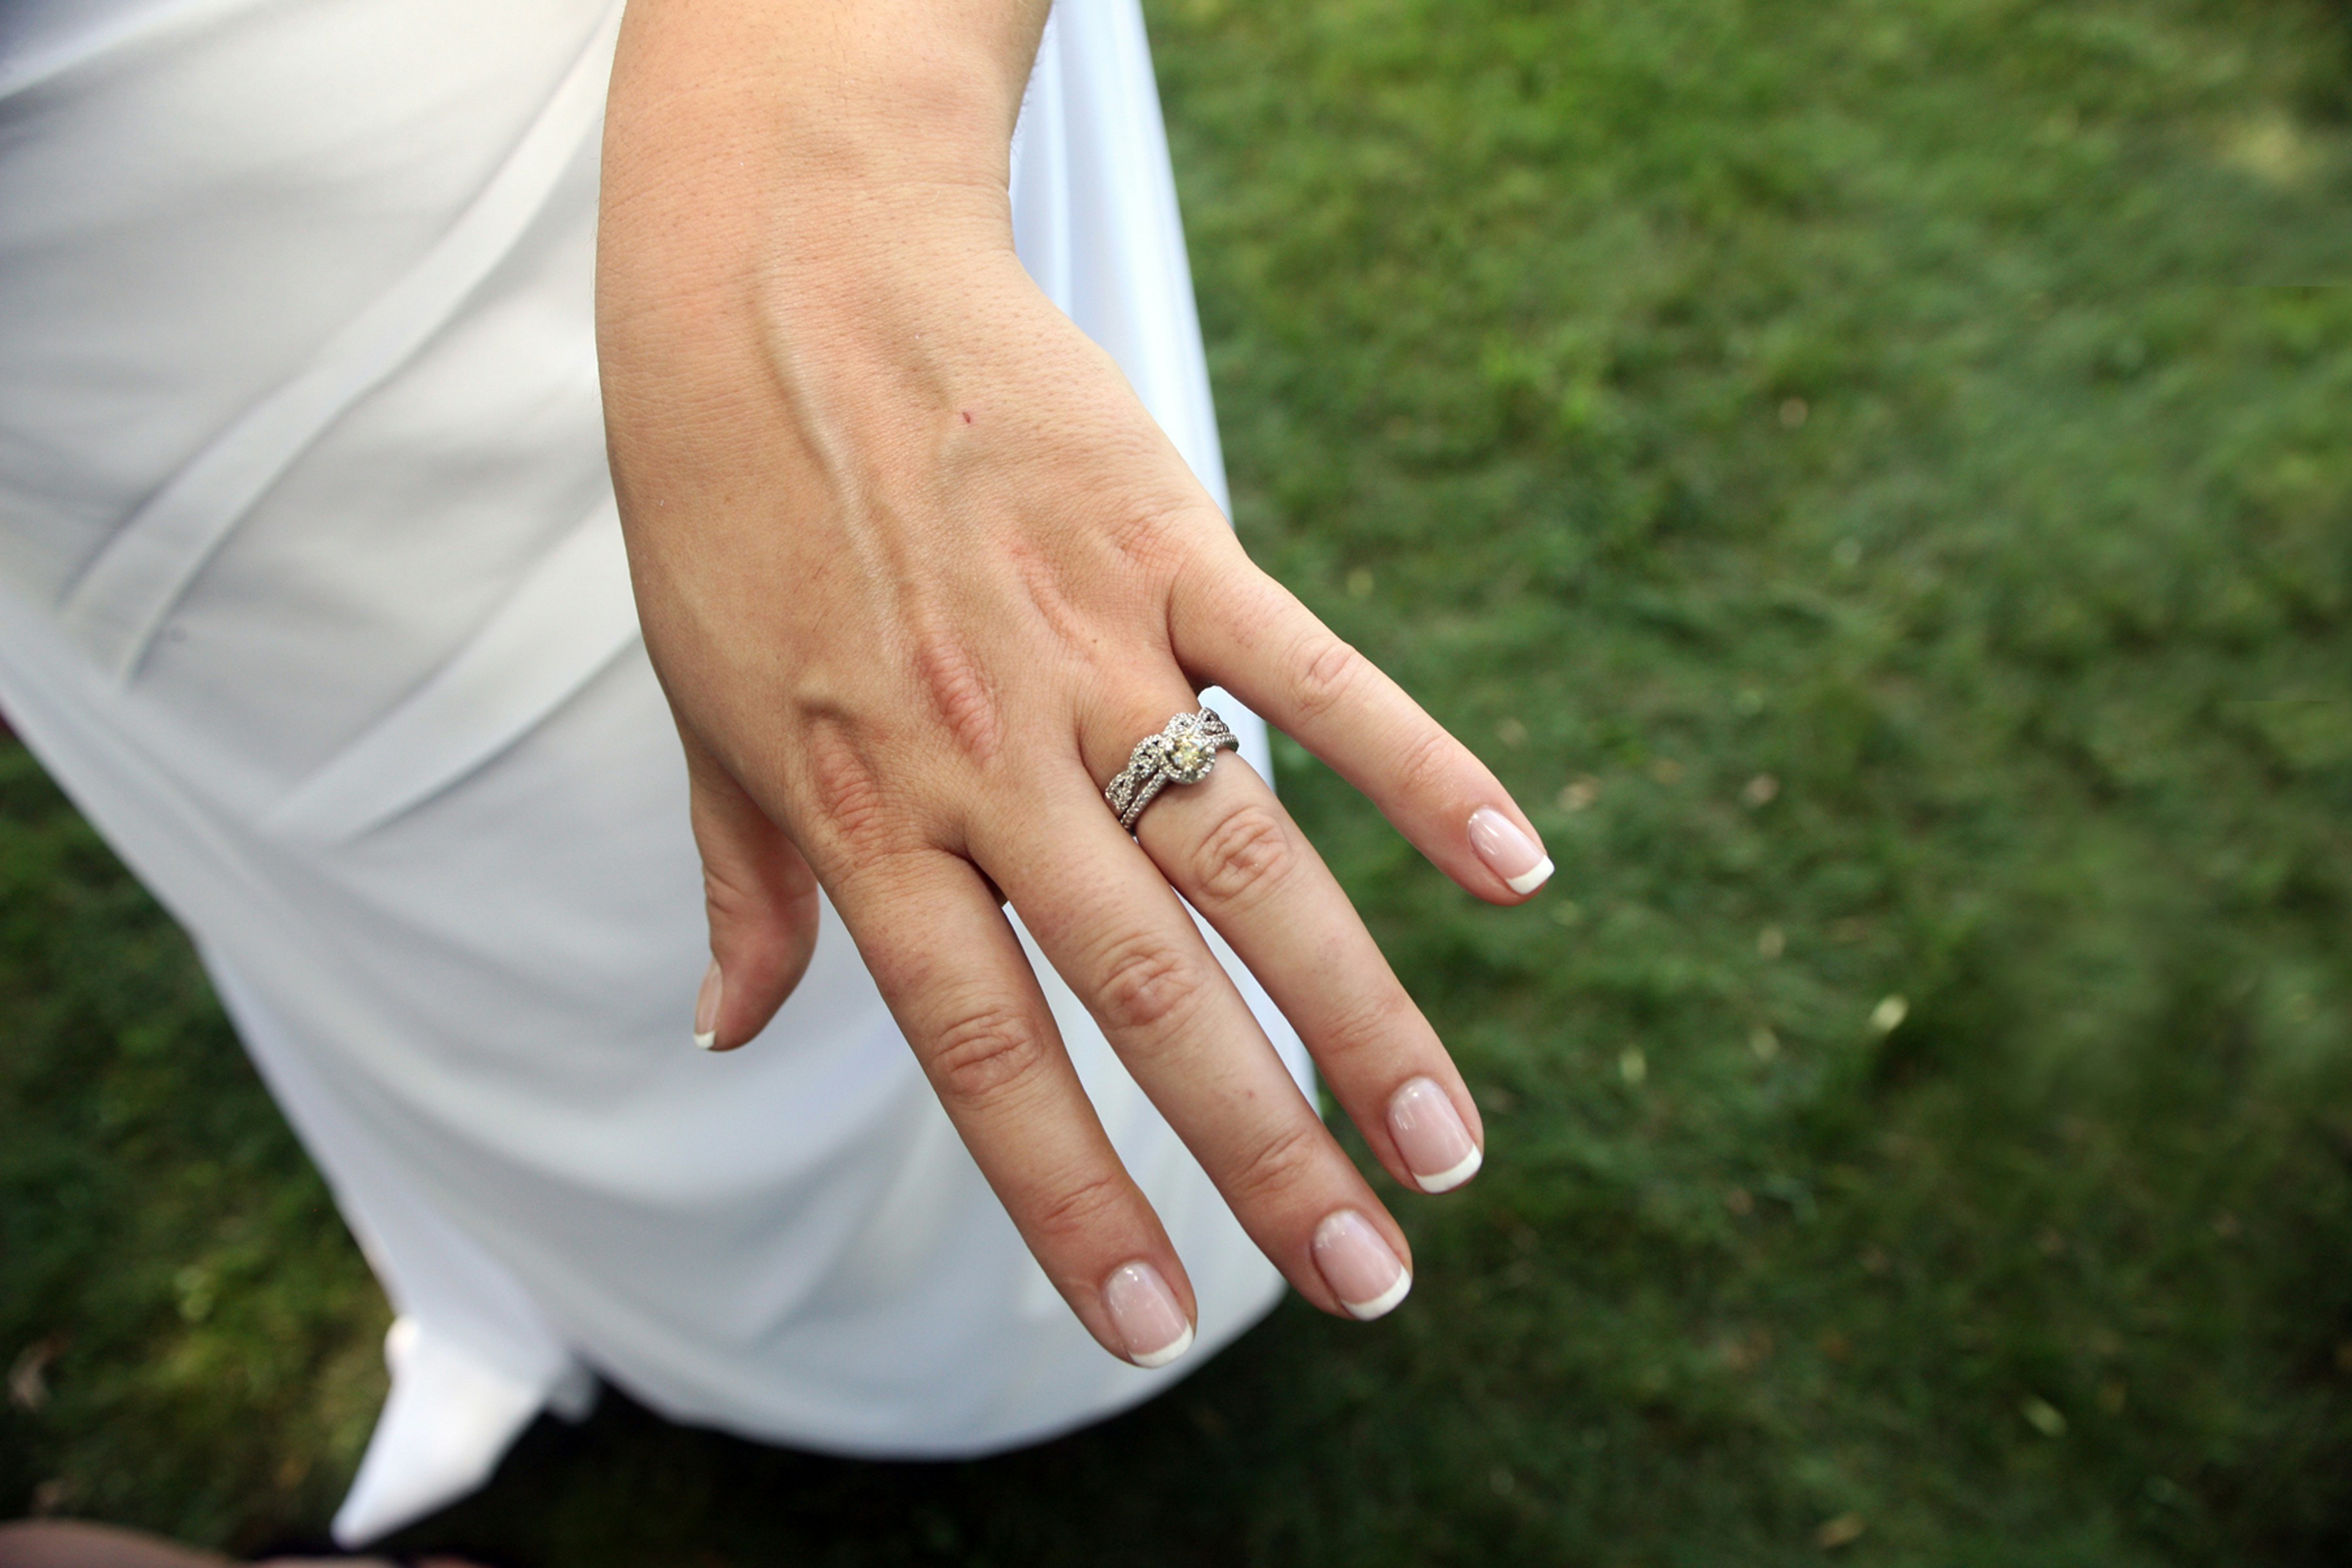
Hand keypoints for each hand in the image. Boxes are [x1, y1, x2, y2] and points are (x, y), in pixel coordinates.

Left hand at [597, 0, 1552, 1365]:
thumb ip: (745, 883)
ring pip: (1250, 861)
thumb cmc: (724, 504)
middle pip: (1148, 988)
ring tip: (1450, 1146)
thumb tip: (729, 1034)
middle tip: (1367, 1279)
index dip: (1073, 1196)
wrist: (779, 271)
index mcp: (869, 814)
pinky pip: (1311, 672)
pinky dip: (1418, 767)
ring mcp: (1090, 646)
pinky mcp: (1170, 541)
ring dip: (1360, 1012)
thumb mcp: (702, 713)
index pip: (985, 1051)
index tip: (1155, 1322)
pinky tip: (1515, 870)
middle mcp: (986, 754)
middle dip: (1262, 1149)